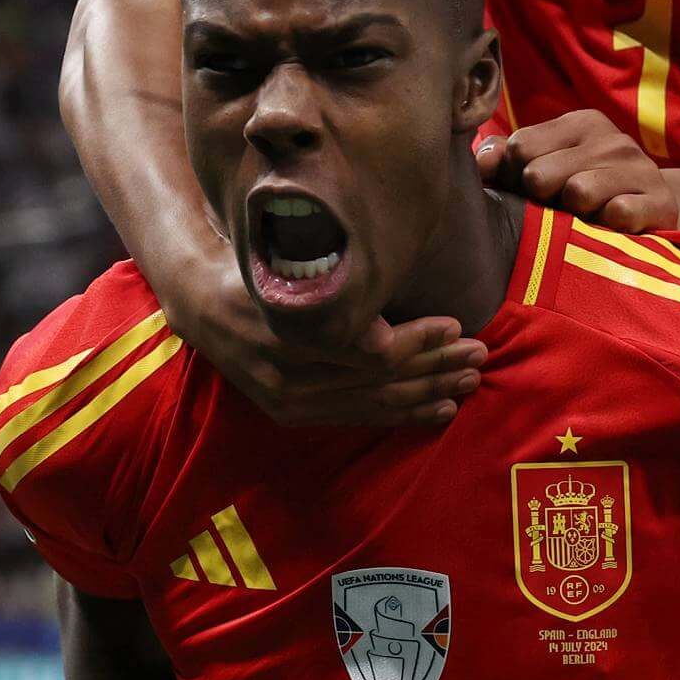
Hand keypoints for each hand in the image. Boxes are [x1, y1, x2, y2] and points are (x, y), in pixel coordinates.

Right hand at [157, 246, 482, 427]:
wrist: (201, 304)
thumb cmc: (257, 270)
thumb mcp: (287, 261)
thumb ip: (328, 278)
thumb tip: (377, 279)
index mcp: (288, 336)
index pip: (368, 350)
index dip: (416, 341)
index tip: (454, 323)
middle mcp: (288, 378)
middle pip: (378, 379)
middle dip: (434, 367)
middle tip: (479, 354)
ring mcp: (290, 402)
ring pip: (373, 403)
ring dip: (428, 394)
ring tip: (469, 381)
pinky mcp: (294, 415)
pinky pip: (358, 417)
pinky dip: (402, 414)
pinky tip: (439, 410)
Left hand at [476, 111, 677, 232]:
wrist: (653, 218)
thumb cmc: (584, 194)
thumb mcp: (545, 170)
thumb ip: (506, 159)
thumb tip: (481, 160)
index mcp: (581, 123)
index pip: (519, 147)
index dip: (513, 177)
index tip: (529, 191)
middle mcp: (613, 139)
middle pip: (539, 173)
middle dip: (539, 199)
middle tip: (557, 210)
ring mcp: (641, 168)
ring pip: (579, 192)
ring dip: (573, 215)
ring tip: (584, 218)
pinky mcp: (661, 202)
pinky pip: (617, 214)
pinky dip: (607, 228)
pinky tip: (610, 229)